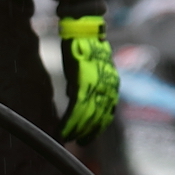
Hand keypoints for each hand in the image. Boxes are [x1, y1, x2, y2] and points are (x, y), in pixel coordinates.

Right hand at [57, 15, 119, 139]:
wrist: (83, 32)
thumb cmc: (84, 49)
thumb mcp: (89, 70)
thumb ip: (85, 85)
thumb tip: (74, 98)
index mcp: (111, 85)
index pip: (107, 112)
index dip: (97, 127)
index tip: (88, 137)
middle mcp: (108, 87)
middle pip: (99, 117)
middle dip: (88, 132)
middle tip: (79, 143)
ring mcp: (97, 85)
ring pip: (88, 115)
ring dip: (77, 129)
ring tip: (68, 138)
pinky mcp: (83, 82)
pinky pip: (77, 108)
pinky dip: (69, 121)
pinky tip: (63, 129)